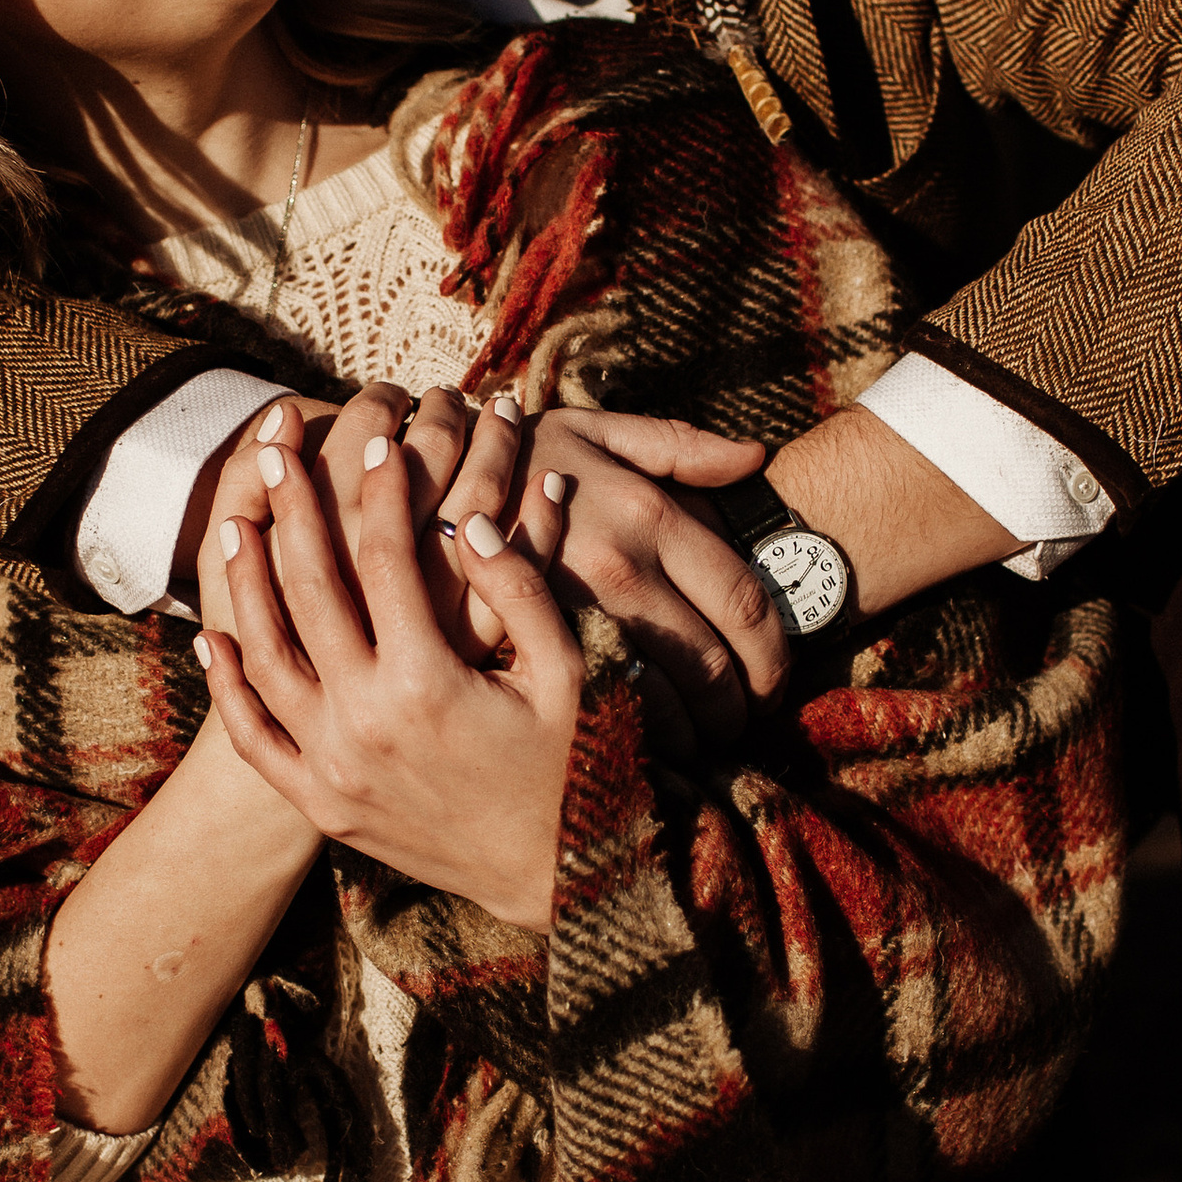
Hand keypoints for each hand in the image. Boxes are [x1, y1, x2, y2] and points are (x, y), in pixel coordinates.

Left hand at [199, 419, 583, 930]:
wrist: (560, 878)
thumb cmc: (576, 764)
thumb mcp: (568, 673)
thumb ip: (520, 592)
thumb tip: (473, 520)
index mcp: (428, 683)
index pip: (384, 559)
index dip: (380, 491)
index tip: (378, 441)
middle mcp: (366, 722)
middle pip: (310, 589)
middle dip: (293, 509)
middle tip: (277, 451)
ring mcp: (334, 767)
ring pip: (265, 655)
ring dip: (245, 582)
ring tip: (234, 520)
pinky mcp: (322, 805)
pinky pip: (255, 738)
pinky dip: (225, 686)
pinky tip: (210, 635)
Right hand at [438, 400, 787, 746]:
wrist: (407, 479)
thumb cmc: (515, 455)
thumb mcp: (597, 431)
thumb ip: (680, 444)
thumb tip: (755, 460)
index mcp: (650, 514)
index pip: (746, 606)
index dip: (774, 659)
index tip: (772, 687)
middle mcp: (618, 567)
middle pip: (709, 667)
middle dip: (735, 712)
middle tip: (738, 729)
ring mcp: (569, 615)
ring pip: (657, 704)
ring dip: (686, 740)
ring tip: (693, 748)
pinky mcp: (522, 653)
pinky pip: (592, 713)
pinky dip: (624, 744)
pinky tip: (632, 750)